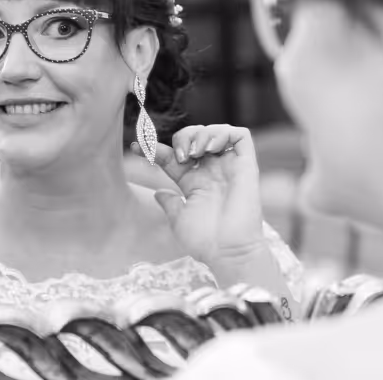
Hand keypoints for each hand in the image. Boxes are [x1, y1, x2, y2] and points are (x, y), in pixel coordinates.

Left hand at [132, 124, 266, 265]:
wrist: (228, 251)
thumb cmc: (205, 241)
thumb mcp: (178, 220)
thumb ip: (169, 204)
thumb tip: (158, 193)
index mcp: (194, 183)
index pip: (172, 156)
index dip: (154, 148)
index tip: (135, 147)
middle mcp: (212, 172)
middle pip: (194, 137)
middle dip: (182, 137)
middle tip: (181, 156)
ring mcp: (229, 167)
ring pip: (216, 132)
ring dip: (200, 134)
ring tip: (195, 152)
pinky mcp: (246, 165)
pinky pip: (241, 136)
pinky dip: (223, 133)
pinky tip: (211, 148)